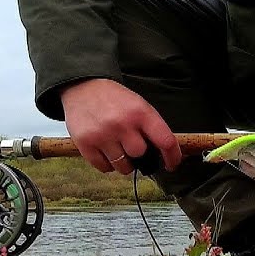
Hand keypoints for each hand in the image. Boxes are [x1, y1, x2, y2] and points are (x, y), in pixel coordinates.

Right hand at [60, 78, 180, 174]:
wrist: (83, 87)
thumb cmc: (114, 99)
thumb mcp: (138, 105)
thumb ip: (151, 127)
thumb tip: (163, 154)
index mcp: (140, 112)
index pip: (165, 141)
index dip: (172, 157)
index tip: (171, 164)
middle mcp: (122, 124)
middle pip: (140, 154)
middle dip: (138, 154)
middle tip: (130, 144)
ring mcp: (103, 135)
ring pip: (122, 166)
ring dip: (123, 163)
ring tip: (117, 148)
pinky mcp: (86, 144)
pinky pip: (104, 168)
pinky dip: (107, 164)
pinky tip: (105, 151)